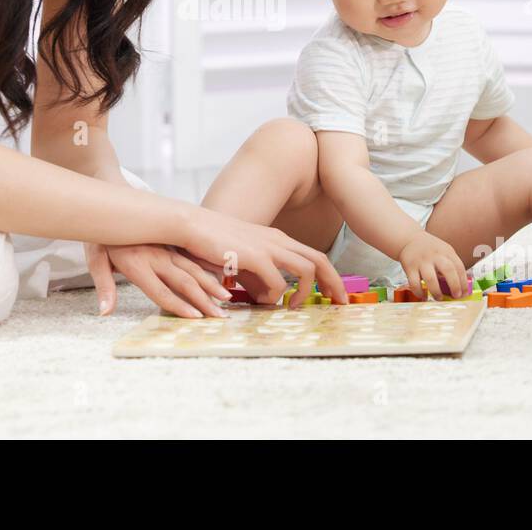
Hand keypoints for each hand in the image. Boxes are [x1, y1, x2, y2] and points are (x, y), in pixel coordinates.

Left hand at [85, 242, 232, 318]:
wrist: (110, 204)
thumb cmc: (102, 236)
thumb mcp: (95, 259)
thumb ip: (104, 287)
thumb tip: (104, 312)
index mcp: (137, 263)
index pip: (160, 291)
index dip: (178, 305)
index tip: (195, 318)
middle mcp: (156, 256)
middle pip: (184, 281)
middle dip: (204, 300)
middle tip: (221, 316)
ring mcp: (166, 249)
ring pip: (194, 268)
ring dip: (211, 284)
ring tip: (226, 298)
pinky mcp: (171, 244)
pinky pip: (193, 259)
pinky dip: (208, 270)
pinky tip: (221, 277)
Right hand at [177, 208, 349, 307]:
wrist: (191, 226)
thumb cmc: (213, 244)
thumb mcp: (243, 262)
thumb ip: (259, 278)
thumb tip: (269, 298)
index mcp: (277, 239)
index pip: (314, 256)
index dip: (329, 275)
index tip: (335, 293)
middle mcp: (278, 240)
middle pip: (319, 260)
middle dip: (334, 283)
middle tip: (340, 303)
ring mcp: (268, 247)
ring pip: (306, 270)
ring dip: (304, 292)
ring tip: (294, 306)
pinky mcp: (255, 256)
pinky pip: (277, 282)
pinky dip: (275, 295)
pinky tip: (262, 300)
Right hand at [396, 231, 469, 299]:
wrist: (408, 239)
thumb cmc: (429, 249)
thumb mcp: (444, 251)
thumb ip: (451, 265)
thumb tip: (460, 287)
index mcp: (446, 252)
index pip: (459, 267)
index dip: (463, 282)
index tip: (464, 293)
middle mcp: (435, 256)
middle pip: (448, 270)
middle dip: (454, 285)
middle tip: (456, 296)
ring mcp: (422, 261)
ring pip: (430, 278)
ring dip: (436, 292)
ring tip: (439, 298)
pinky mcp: (409, 267)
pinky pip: (414, 283)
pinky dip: (419, 292)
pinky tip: (423, 296)